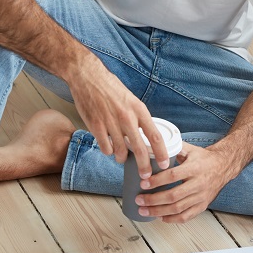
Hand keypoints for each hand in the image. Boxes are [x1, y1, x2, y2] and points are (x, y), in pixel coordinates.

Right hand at [66, 53, 167, 178]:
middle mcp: (127, 117)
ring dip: (122, 158)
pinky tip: (108, 146)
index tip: (164, 164)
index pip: (156, 136)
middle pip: (140, 149)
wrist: (88, 77)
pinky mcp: (96, 126)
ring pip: (120, 151)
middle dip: (144, 166)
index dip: (162, 153)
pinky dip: (108, 151)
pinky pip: (105, 148)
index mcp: (139, 110)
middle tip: (145, 175)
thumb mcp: (131, 100)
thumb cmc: (111, 88)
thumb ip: (138, 117)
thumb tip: (145, 136)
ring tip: (121, 157)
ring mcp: (111, 123)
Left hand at [135, 144, 233, 222]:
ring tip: (144, 210)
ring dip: (158, 211)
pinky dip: (171, 219)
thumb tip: (152, 145)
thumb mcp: (190, 149)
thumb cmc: (204, 159)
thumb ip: (173, 148)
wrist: (224, 167)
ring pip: (177, 208)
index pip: (173, 176)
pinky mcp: (202, 206)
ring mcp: (201, 197)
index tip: (143, 183)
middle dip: (153, 200)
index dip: (157, 181)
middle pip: (173, 196)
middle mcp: (199, 184)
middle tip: (139, 200)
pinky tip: (160, 217)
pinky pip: (186, 217)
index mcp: (195, 168)